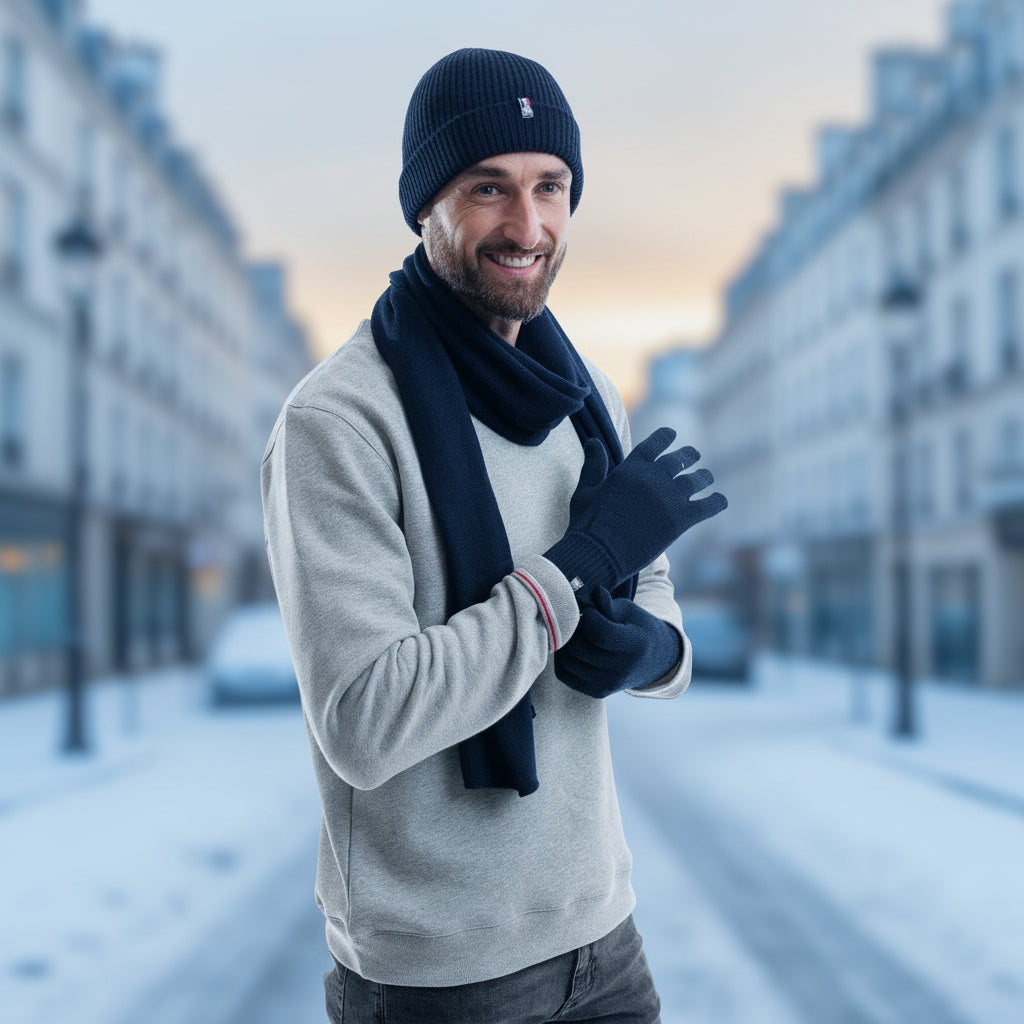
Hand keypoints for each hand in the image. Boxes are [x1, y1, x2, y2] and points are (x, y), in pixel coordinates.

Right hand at [545, 428, 726, 596]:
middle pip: (679, 460)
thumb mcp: (585, 490)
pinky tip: (720, 501)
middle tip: (695, 455)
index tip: (672, 433)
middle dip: (688, 456)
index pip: (654, 444)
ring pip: (696, 480)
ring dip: (703, 477)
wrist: (599, 552)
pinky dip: (717, 502)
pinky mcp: (681, 519)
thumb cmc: (587, 524)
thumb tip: (593, 441)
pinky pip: (708, 506)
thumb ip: (594, 465)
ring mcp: (670, 497)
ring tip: (707, 477)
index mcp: (631, 468)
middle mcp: (654, 477)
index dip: (665, 437)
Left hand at [554, 587, 682, 697]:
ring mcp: (608, 685)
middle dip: (573, 629)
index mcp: (635, 646)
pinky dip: (564, 659)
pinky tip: (573, 647)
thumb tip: (594, 593)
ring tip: (576, 633)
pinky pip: (565, 674)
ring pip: (568, 662)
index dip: (588, 616)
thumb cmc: (638, 629)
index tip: (589, 609)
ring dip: (565, 643)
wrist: (653, 661)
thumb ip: (609, 605)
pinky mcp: (596, 692)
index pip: (599, 632)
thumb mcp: (630, 611)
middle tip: (578, 620)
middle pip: (579, 648)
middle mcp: (621, 670)